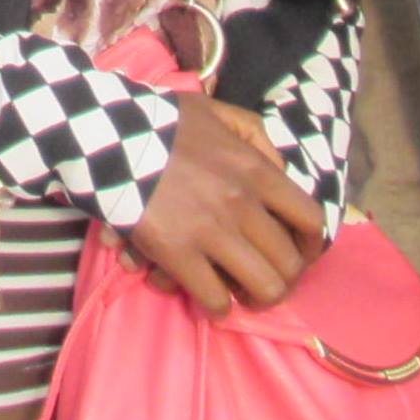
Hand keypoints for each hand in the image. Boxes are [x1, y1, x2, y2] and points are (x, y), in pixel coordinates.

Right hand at [119, 94, 325, 317]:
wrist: (108, 136)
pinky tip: (210, 298)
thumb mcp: (219, 112)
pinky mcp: (179, 255)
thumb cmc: (164, 123)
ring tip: (242, 294)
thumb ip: (256, 137)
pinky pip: (216, 300)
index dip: (311, 245)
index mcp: (257, 170)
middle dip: (284, 279)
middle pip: (290, 263)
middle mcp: (243, 204)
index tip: (300, 254)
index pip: (310, 219)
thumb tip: (280, 172)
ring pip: (264, 289)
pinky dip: (217, 306)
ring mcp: (212, 232)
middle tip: (266, 280)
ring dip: (256, 298)